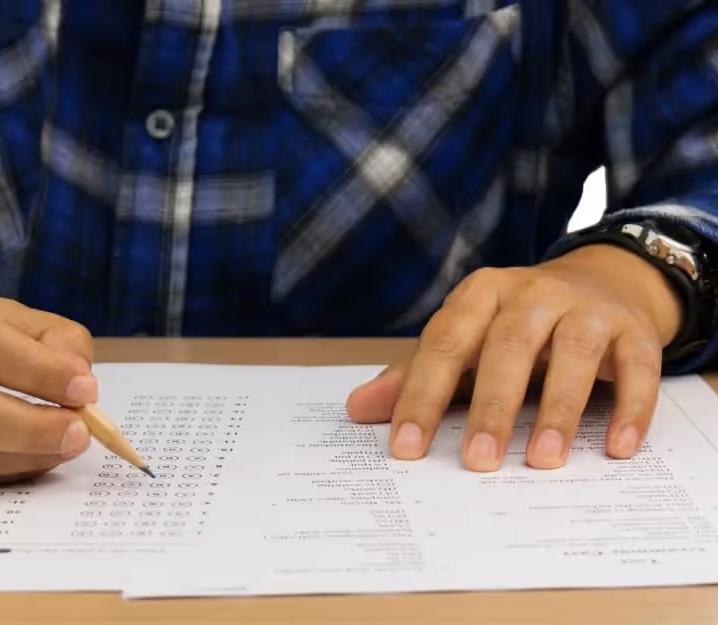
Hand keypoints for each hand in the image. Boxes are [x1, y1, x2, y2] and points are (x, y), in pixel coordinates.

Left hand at [346, 244, 683, 470]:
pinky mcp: (634, 330)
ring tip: (541, 460)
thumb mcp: (464, 341)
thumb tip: (357, 409)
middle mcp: (533, 293)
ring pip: (575, 353)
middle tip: (476, 461)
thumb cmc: (515, 325)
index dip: (422, 396)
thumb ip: (415, 375)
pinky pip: (638, 367)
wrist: (600, 283)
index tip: (406, 448)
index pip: (444, 344)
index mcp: (480, 294)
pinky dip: (630, 408)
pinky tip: (616, 448)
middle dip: (491, 406)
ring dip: (558, 409)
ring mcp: (587, 308)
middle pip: (508, 346)